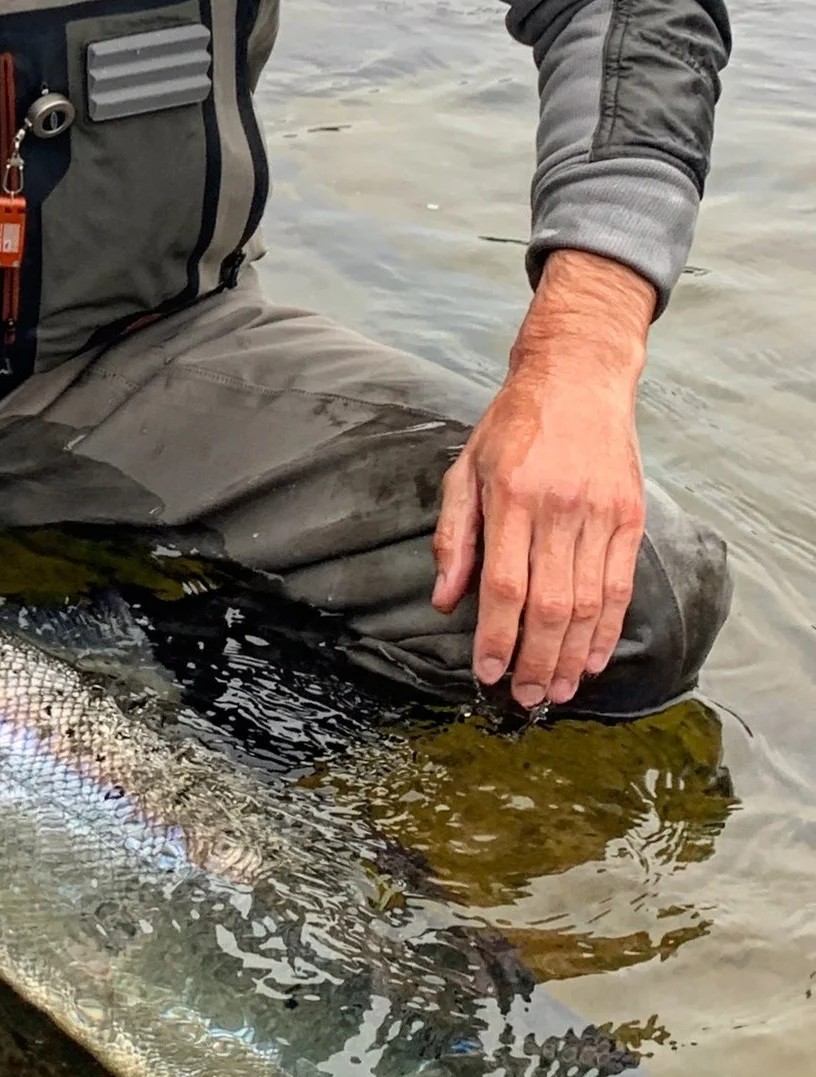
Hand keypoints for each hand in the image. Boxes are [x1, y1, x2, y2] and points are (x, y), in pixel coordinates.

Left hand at [432, 250, 655, 707]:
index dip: (497, 638)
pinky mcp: (630, 517)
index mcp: (510, 497)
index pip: (504, 586)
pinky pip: (620, 586)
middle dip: (536, 660)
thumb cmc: (510, 426)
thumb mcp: (464, 469)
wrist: (576, 378)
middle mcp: (558, 509)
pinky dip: (607, 628)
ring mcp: (599, 514)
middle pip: (550, 605)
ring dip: (572, 655)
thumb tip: (445, 601)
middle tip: (525, 698)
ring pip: (588, 604)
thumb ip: (455, 537)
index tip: (487, 674)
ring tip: (558, 690)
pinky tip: (592, 657)